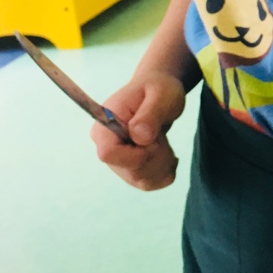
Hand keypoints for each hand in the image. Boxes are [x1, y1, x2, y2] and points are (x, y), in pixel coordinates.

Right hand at [93, 71, 186, 189]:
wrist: (158, 93)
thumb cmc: (158, 88)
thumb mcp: (161, 94)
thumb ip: (150, 114)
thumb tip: (139, 136)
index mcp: (104, 124)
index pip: (108, 154)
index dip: (135, 154)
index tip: (153, 140)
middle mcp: (104, 145)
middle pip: (130, 171)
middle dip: (156, 158)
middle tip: (163, 135)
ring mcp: (116, 159)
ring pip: (141, 181)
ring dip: (162, 165)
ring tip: (165, 142)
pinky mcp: (129, 168)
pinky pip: (148, 184)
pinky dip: (164, 173)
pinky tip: (168, 155)